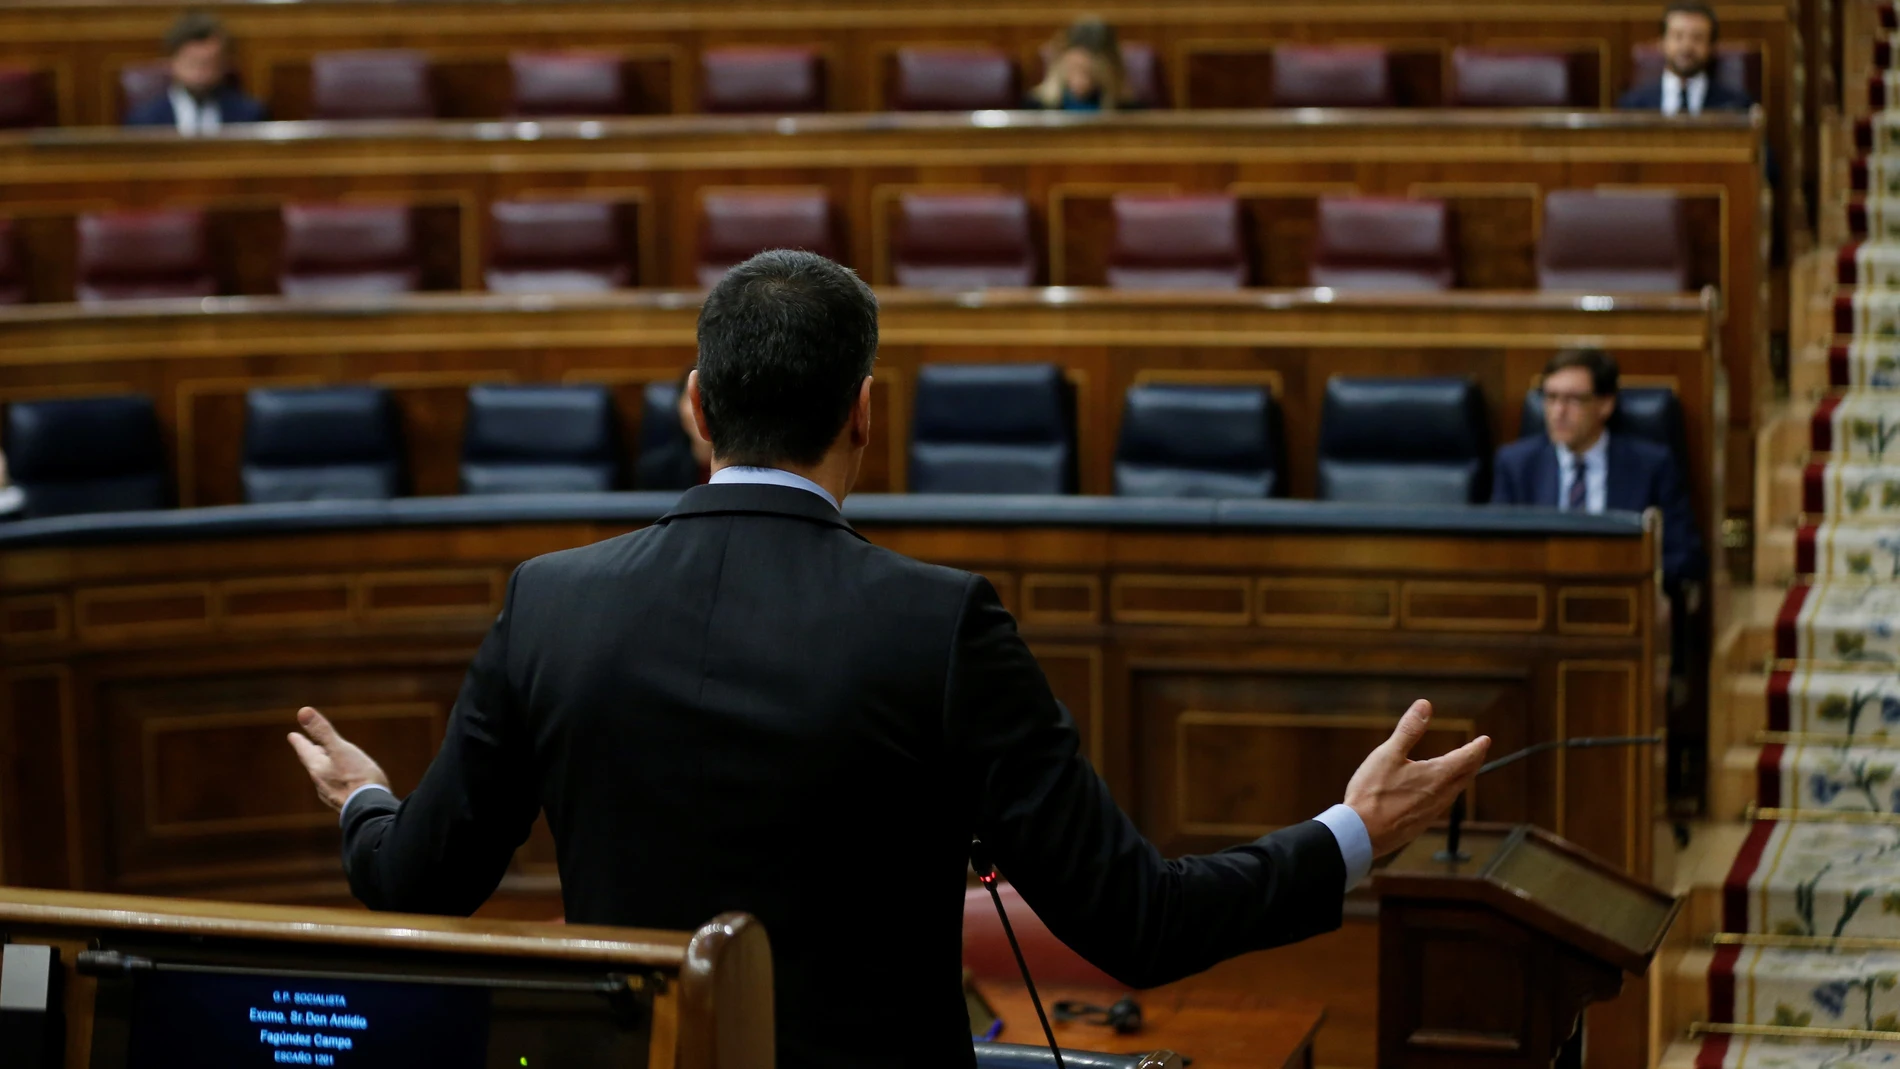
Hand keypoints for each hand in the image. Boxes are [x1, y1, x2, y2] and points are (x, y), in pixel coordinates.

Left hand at [287, 707, 389, 811]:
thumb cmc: (357, 777)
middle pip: (313, 764)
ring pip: (325, 777)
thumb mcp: (340, 749)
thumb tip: (303, 711)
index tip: (292, 735)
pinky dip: (337, 780)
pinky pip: (336, 788)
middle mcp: (321, 783)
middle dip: (311, 754)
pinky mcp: (344, 803)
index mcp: (318, 768)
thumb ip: (322, 732)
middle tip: (307, 746)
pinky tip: (345, 783)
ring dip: (324, 768)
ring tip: (327, 763)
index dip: (300, 741)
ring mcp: (332, 795)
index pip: (305, 751)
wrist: (370, 809)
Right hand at [1344, 700, 1488, 858]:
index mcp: (1436, 776)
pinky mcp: (1421, 824)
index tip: (1485, 740)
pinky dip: (1448, 792)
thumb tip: (1425, 706)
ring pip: (1455, 792)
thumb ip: (1409, 730)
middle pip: (1466, 776)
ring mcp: (1432, 812)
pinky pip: (1443, 804)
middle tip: (1478, 753)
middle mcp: (1440, 796)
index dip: (1477, 748)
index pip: (1466, 759)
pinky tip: (1437, 793)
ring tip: (1461, 770)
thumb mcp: (1388, 754)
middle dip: (1474, 762)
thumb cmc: (1372, 793)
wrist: (1361, 833)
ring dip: (1462, 778)